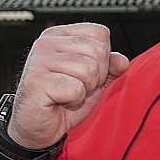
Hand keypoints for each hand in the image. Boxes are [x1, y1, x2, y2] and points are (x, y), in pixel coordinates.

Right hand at [7, 23, 129, 148]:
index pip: (99, 33)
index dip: (103, 58)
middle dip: (96, 75)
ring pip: (89, 69)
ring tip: (68, 94)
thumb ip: (109, 67)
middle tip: (77, 86)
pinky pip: (76, 89)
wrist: (37, 125)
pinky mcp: (37, 82)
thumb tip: (122, 61)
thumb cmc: (62, 100)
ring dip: (85, 89)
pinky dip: (74, 100)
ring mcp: (39, 61)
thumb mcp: (93, 79)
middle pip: (98, 50)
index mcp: (59, 35)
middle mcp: (46, 43)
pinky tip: (60, 101)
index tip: (86, 73)